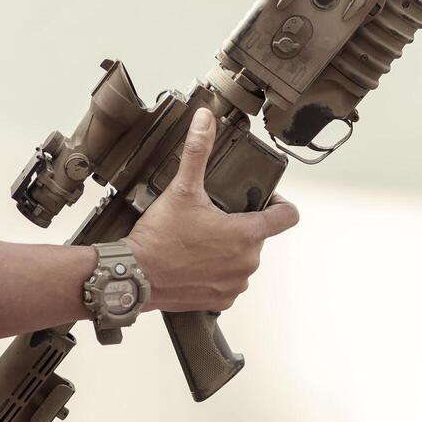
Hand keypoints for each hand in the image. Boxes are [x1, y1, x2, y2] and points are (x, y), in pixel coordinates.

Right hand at [126, 108, 298, 312]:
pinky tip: (195, 262)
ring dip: (228, 250)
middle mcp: (247, 263)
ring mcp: (234, 284)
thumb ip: (197, 151)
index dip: (279, 204)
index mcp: (246, 235)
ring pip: (242, 259)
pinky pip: (229, 282)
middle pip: (258, 236)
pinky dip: (216, 272)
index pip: (288, 216)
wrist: (133, 276)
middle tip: (211, 219)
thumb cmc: (158, 238)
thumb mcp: (181, 188)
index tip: (263, 200)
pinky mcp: (221, 300)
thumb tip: (204, 120)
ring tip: (200, 241)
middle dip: (239, 226)